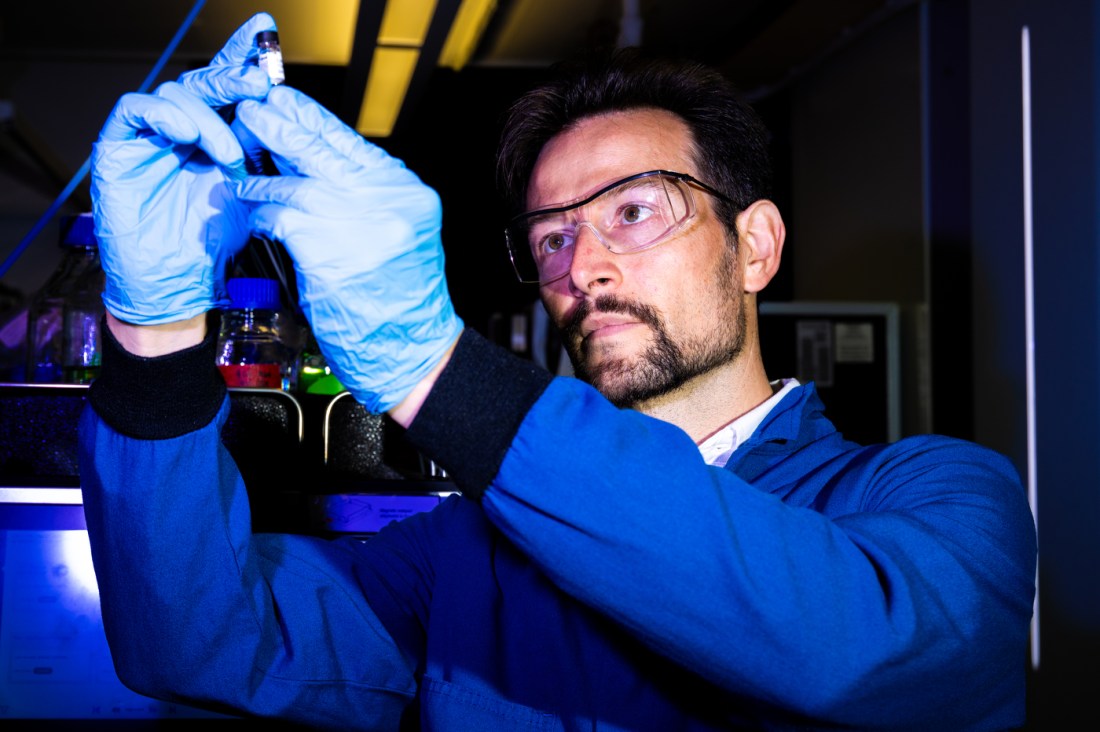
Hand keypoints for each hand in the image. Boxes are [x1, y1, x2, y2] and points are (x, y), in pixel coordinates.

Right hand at [90, 13, 275, 324]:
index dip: (243, 56)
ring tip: (229, 152)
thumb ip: (265, 159)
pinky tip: (186, 133)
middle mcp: (181, 128)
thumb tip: (291, 122)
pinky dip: (163, 114)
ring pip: (175, 93)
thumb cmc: (210, 241)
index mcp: (213, 134)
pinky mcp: (118, 146)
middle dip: (232, 77)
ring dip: (207, 116)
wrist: (175, 280)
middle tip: (258, 81)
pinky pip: (135, 109)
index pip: (228, 85)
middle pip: (204, 82)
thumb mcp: (253, 194)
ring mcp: (150, 135)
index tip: (266, 34)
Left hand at [232, 86, 463, 412]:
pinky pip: (282, 220)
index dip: (310, 117)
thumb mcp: (400, 232)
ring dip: (261, 179)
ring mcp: (359, 226)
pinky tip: (253, 215)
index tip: (283, 102)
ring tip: (241, 175)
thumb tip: (318, 162)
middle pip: (322, 150)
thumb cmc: (402, 298)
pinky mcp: (329, 255)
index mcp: (406, 192)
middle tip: (250, 112)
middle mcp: (387, 201)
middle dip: (280, 128)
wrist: (411, 350)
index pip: (350, 141)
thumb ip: (369, 196)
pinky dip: (262, 215)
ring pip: (296, 184)